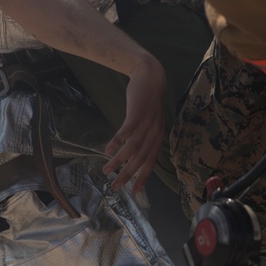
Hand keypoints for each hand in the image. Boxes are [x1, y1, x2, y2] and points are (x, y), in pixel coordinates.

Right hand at [102, 54, 166, 193]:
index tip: (135, 190)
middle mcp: (154, 132)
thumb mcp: (151, 120)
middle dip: (128, 174)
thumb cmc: (147, 99)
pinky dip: (118, 142)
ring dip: (118, 161)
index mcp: (158, 135)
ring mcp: (147, 122)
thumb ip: (145, 135)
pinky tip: (108, 151)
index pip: (151, 161)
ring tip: (106, 170)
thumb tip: (134, 152)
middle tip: (116, 186)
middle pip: (141, 158)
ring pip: (132, 148)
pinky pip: (127, 131)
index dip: (143, 176)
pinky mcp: (137, 113)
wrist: (150, 75)